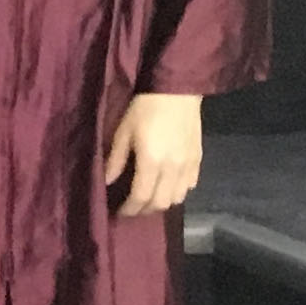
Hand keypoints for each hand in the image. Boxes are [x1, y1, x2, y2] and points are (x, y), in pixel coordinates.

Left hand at [106, 91, 201, 217]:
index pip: (142, 197)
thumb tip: (107, 181)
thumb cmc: (144, 109)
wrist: (176, 91)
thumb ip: (116, 159)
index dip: (130, 209)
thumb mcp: (123, 132)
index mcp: (152, 162)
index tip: (120, 213)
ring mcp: (189, 165)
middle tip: (132, 208)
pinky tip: (167, 186)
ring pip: (178, 197)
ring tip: (148, 199)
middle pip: (161, 202)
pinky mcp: (199, 159)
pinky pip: (191, 185)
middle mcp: (173, 168)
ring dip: (162, 202)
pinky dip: (178, 191)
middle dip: (145, 210)